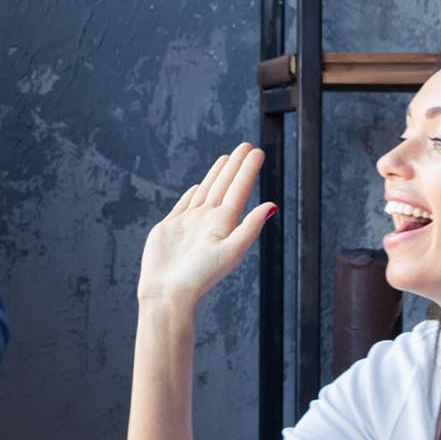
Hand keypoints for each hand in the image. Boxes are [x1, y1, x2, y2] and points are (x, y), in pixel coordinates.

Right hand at [137, 144, 275, 307]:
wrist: (168, 293)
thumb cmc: (199, 277)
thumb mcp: (230, 250)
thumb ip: (250, 227)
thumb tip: (272, 206)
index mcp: (224, 224)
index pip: (239, 190)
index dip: (248, 170)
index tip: (257, 151)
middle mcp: (208, 221)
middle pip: (224, 186)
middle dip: (235, 166)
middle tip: (246, 146)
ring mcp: (189, 224)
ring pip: (206, 191)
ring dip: (217, 175)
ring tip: (226, 159)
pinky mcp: (170, 228)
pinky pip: (184, 205)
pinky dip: (192, 194)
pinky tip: (199, 187)